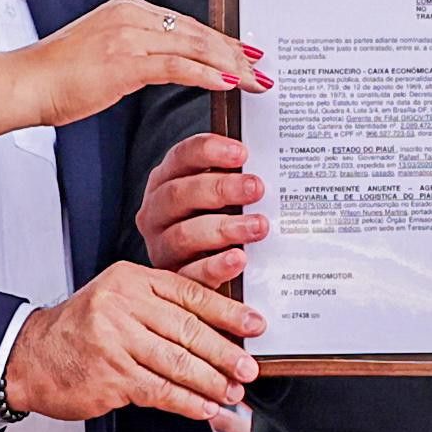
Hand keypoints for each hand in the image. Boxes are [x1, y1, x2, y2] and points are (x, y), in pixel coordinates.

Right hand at [3, 263, 264, 424]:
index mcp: (131, 281)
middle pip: (187, 329)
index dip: (227, 311)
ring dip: (211, 382)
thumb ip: (160, 306)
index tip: (255, 325)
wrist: (30, 356)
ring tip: (232, 392)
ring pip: (176, 363)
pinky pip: (158, 391)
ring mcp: (114, 342)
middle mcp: (122, 307)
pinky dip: (186, 401)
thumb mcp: (118, 299)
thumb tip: (217, 328)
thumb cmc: (81, 328)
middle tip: (249, 367)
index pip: (190, 293)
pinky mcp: (110, 377)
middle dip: (225, 352)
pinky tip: (204, 407)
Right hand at [23, 0, 265, 131]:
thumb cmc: (58, 76)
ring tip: (253, 80)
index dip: (220, 39)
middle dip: (234, 51)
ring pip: (193, 46)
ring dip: (229, 65)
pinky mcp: (125, 61)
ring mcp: (128, 35)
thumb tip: (165, 63)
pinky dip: (205, 74)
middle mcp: (131, 14)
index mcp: (128, 8)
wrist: (25, 83)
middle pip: (197, 31)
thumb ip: (135, 50)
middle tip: (260, 68)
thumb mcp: (103, 52)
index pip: (187, 24)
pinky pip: (176, 66)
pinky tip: (226, 83)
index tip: (244, 52)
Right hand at [139, 130, 265, 279]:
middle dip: (220, 189)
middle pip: (179, 194)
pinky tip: (239, 259)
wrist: (200, 280)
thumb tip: (275, 165)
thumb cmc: (220, 221)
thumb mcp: (223, 197)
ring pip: (183, 235)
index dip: (209, 151)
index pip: (181, 157)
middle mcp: (157, 212)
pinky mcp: (175, 279)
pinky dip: (216, 266)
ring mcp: (162, 247)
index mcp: (166, 181)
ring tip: (259, 226)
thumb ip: (237, 180)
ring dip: (224, 228)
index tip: (242, 153)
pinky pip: (191, 274)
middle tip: (256, 188)